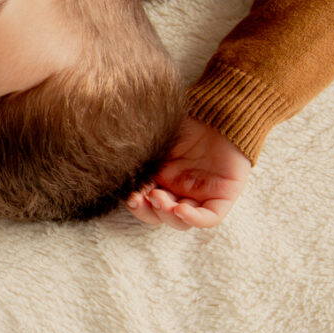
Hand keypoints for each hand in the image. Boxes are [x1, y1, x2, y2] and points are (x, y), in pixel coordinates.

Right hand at [126, 118, 250, 229]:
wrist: (217, 111)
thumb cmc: (183, 121)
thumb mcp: (154, 139)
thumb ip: (138, 154)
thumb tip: (111, 165)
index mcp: (161, 179)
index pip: (145, 203)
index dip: (136, 205)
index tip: (128, 195)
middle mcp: (179, 190)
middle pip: (160, 216)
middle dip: (149, 212)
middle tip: (143, 197)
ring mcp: (200, 194)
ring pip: (181, 221)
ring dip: (167, 216)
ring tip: (161, 199)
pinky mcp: (222, 196)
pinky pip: (208, 218)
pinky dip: (193, 219)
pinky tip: (181, 210)